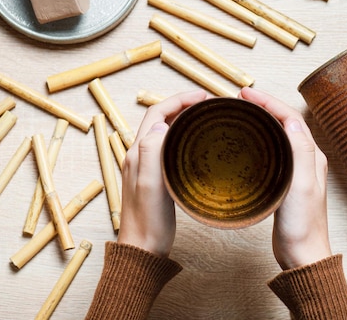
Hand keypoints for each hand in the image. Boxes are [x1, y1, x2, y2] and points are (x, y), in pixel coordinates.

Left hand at [117, 90, 207, 256]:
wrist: (142, 250)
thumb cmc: (148, 222)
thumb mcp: (151, 185)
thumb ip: (151, 151)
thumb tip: (162, 123)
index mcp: (137, 153)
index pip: (157, 113)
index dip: (180, 100)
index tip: (203, 96)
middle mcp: (139, 155)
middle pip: (161, 118)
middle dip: (183, 105)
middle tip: (208, 104)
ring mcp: (146, 166)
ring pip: (165, 131)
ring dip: (183, 119)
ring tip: (205, 117)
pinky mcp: (155, 176)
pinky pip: (169, 147)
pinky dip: (184, 137)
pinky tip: (197, 144)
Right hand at [240, 87, 331, 269]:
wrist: (303, 255)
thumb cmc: (303, 225)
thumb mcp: (301, 186)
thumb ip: (300, 153)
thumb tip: (292, 121)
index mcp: (312, 156)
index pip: (291, 118)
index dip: (269, 102)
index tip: (247, 94)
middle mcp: (307, 159)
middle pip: (286, 122)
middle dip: (265, 106)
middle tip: (242, 98)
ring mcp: (297, 171)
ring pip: (280, 135)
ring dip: (263, 120)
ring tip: (243, 112)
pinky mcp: (287, 182)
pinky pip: (274, 151)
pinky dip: (261, 140)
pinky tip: (248, 143)